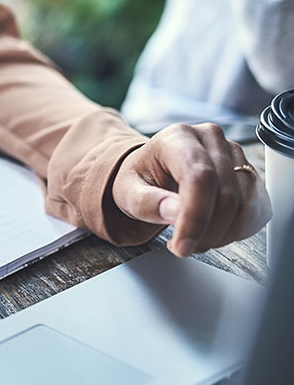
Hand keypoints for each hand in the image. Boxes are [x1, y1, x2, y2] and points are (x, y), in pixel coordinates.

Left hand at [111, 123, 270, 256]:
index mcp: (178, 137)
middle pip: (226, 193)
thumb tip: (174, 212)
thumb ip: (147, 202)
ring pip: (247, 203)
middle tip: (184, 247)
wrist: (152, 172)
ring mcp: (235, 154)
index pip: (199, 177)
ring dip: (224, 233)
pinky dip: (239, 229)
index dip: (195, 217)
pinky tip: (215, 233)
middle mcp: (211, 139)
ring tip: (196, 239)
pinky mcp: (249, 172)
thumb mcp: (127, 192)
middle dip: (207, 231)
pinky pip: (258, 207)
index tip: (182, 246)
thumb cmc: (140, 180)